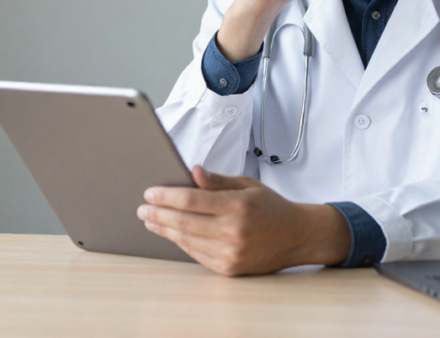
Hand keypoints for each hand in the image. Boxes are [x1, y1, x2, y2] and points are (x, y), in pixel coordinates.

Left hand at [138, 165, 350, 275]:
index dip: (166, 196)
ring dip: (164, 230)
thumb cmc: (271, 207)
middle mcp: (234, 231)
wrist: (297, 236)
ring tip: (151, 220)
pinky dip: (181, 243)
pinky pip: (197, 254)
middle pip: (183, 222)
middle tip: (142, 208)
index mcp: (238, 205)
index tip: (150, 192)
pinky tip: (171, 233)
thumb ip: (217, 181)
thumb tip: (192, 171)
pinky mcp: (230, 269)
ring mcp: (231, 253)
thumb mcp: (247, 185)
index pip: (191, 199)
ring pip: (187, 240)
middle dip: (158, 213)